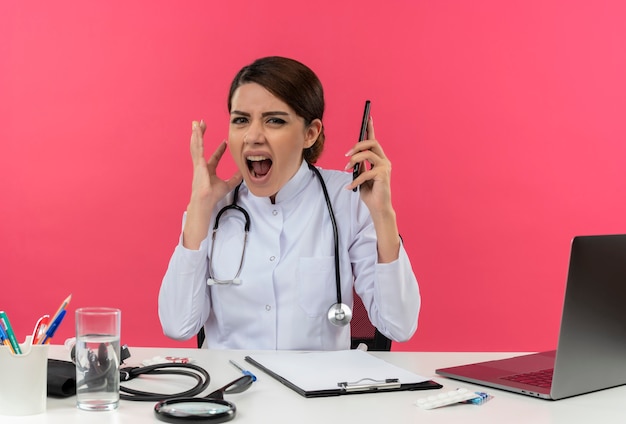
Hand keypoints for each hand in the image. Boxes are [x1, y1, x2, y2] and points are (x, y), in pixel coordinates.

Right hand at [183, 120, 241, 249]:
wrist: (205, 201)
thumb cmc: (212, 196)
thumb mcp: (228, 185)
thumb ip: (235, 178)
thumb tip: (244, 173)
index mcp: (207, 170)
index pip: (214, 157)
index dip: (220, 150)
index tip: (225, 142)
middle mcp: (201, 165)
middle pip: (201, 147)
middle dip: (201, 135)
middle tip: (202, 124)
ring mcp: (198, 163)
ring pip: (196, 145)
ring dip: (196, 133)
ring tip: (196, 122)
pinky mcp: (197, 163)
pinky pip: (197, 148)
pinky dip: (196, 138)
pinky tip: (196, 130)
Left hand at [345, 117, 399, 262]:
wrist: (378, 208)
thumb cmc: (371, 192)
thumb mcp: (361, 176)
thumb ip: (359, 166)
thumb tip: (352, 159)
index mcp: (379, 159)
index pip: (374, 140)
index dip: (371, 128)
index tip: (369, 117)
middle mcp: (384, 160)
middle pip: (372, 143)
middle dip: (357, 146)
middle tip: (346, 155)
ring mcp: (385, 167)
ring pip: (368, 154)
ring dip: (354, 160)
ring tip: (347, 169)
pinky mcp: (383, 175)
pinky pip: (366, 172)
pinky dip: (355, 180)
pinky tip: (350, 187)